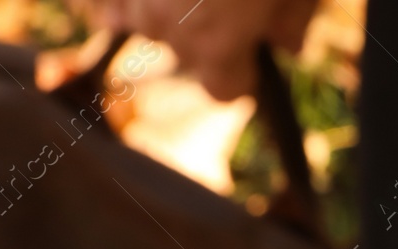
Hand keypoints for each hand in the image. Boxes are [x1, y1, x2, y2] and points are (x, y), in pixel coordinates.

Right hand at [88, 0, 318, 99]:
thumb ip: (295, 17)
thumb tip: (288, 48)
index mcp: (218, 43)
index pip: (224, 91)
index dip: (240, 73)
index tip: (250, 51)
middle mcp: (166, 25)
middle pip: (181, 47)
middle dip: (202, 26)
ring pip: (133, 14)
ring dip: (158, 1)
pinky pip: (101, 0)